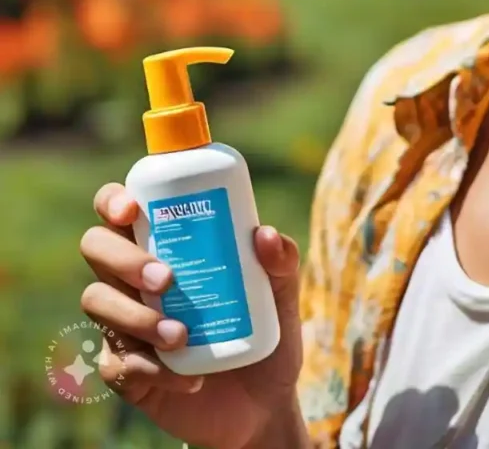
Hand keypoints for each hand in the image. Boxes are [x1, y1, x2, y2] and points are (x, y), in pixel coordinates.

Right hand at [79, 183, 307, 448]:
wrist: (263, 400)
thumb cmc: (265, 327)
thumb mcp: (281, 293)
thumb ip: (281, 262)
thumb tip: (264, 235)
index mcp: (166, 243)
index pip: (121, 210)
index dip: (113, 200)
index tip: (132, 209)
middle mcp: (135, 277)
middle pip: (96, 247)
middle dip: (124, 258)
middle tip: (167, 279)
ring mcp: (125, 322)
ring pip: (97, 302)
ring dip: (136, 315)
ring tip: (181, 335)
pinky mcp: (127, 370)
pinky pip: (117, 363)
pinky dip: (153, 368)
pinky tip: (190, 377)